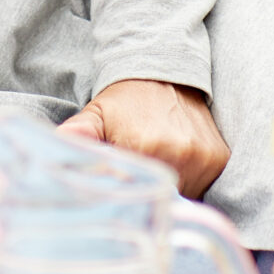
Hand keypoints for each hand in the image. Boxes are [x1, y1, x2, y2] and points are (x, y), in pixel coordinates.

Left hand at [59, 79, 229, 198]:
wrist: (163, 72)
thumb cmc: (125, 101)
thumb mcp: (95, 115)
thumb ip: (76, 136)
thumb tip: (54, 148)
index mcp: (145, 147)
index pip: (136, 196)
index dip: (127, 198)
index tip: (121, 193)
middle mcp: (179, 154)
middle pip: (162, 201)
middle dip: (149, 197)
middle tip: (139, 182)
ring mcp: (204, 158)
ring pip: (186, 197)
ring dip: (172, 193)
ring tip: (157, 169)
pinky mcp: (219, 159)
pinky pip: (205, 187)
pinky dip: (191, 183)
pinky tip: (177, 166)